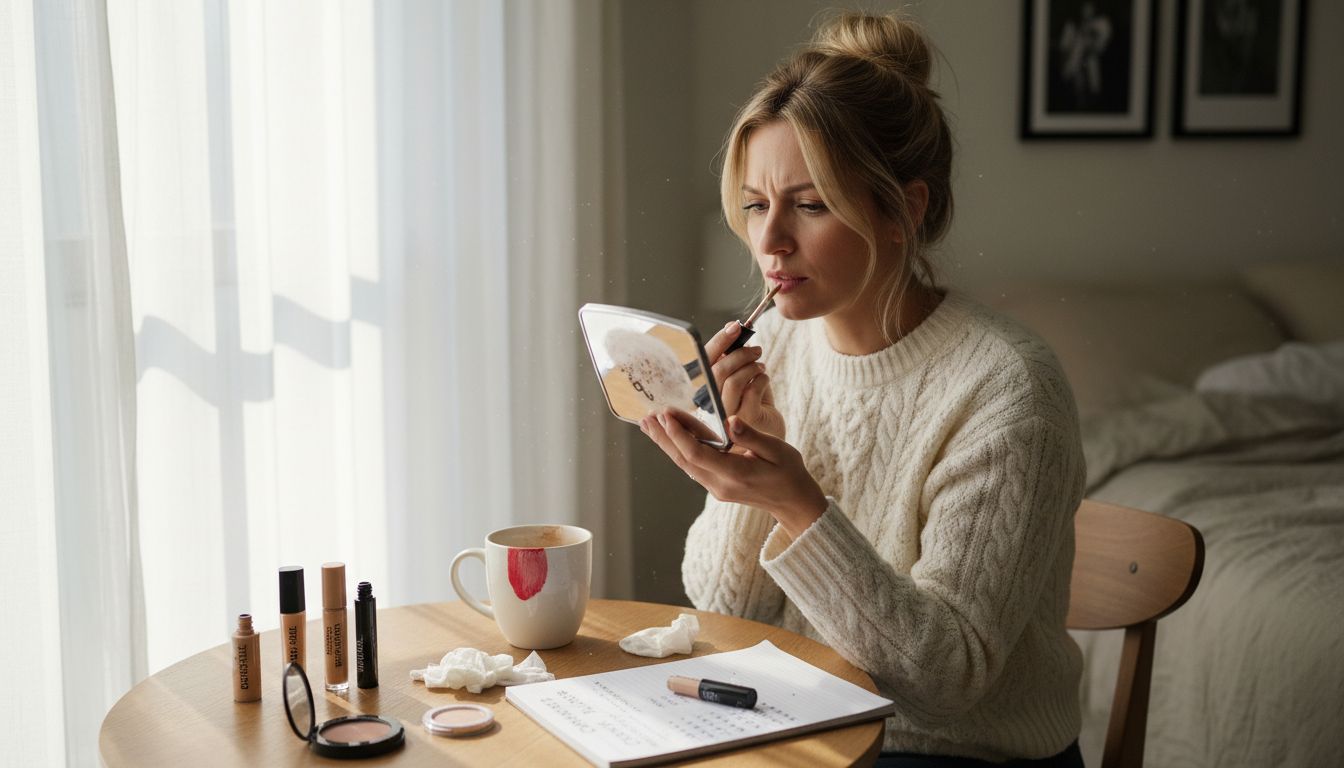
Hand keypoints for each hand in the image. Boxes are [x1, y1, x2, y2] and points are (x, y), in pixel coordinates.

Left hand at [642, 410, 826, 538]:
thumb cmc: (789, 472)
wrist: (793, 502)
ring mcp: (716, 488)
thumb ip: (751, 435)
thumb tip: (729, 420)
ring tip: (650, 425)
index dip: (679, 434)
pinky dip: (679, 449)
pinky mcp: (716, 486)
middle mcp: (720, 484)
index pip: (698, 453)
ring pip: (684, 464)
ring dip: (666, 444)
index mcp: (736, 473)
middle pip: (684, 460)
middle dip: (663, 438)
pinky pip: (692, 466)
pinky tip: (670, 437)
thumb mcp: (777, 450)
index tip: (666, 415)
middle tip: (646, 418)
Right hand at [704, 322, 785, 439]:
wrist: (771, 448)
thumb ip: (737, 366)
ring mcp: (726, 417)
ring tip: (760, 365)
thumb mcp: (745, 387)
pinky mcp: (745, 424)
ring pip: (733, 380)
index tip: (734, 326)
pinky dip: (761, 378)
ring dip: (750, 365)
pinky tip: (765, 379)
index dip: (719, 342)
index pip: (705, 364)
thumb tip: (735, 336)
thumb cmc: (757, 415)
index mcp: (707, 396)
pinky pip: (752, 390)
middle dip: (738, 353)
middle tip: (755, 349)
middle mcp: (712, 408)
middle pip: (717, 371)